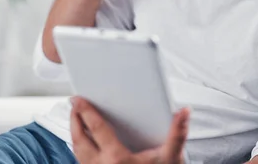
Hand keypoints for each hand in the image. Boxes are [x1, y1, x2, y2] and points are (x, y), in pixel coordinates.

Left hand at [70, 97, 189, 163]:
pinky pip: (81, 163)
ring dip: (74, 134)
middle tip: (74, 106)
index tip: (78, 99)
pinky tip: (84, 144)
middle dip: (74, 120)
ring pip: (77, 152)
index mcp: (117, 158)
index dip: (85, 111)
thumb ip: (177, 134)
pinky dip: (79, 149)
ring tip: (77, 121)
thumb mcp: (170, 158)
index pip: (96, 128)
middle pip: (79, 139)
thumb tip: (183, 113)